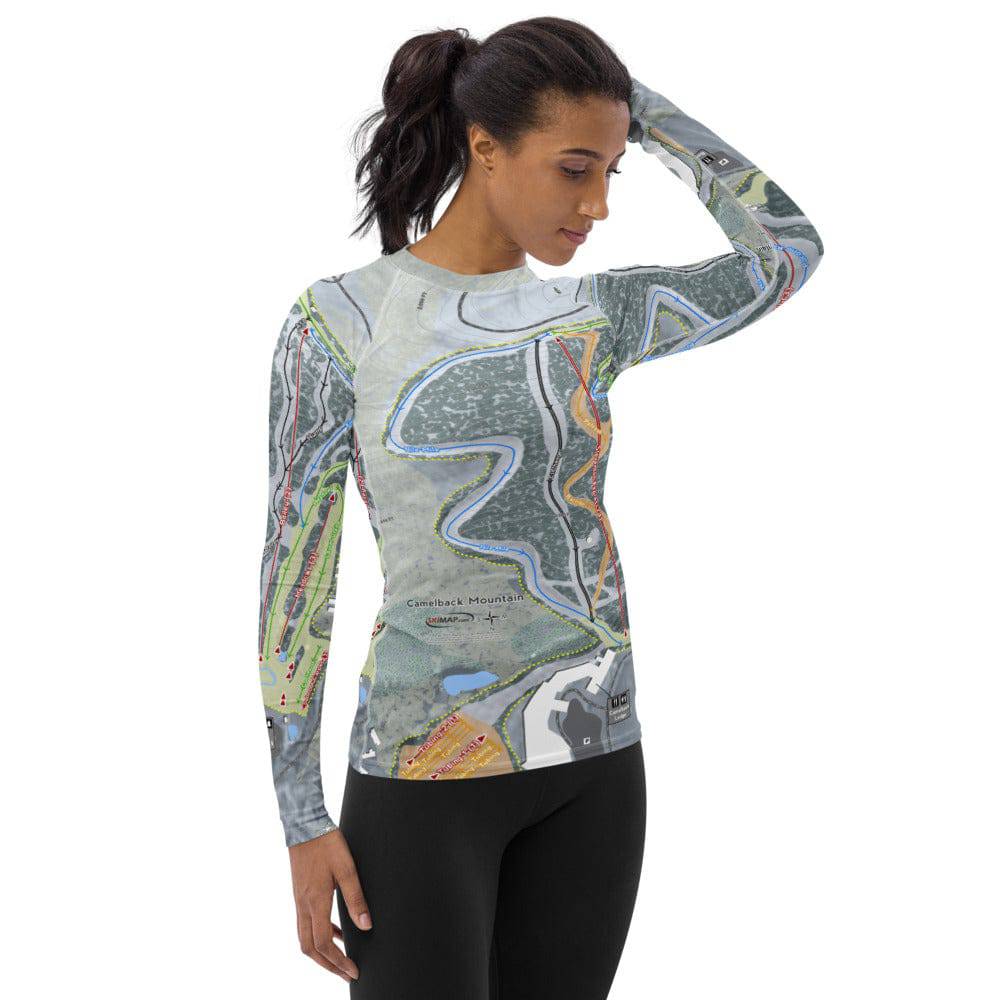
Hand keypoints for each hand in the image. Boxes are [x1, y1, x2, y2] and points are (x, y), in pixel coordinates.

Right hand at [289, 828, 371, 982]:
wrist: (304, 825)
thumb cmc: (326, 844)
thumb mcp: (346, 869)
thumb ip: (356, 898)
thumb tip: (366, 925)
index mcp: (315, 902)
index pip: (323, 945)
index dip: (338, 962)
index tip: (353, 971)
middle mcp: (303, 905)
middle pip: (310, 949)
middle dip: (328, 965)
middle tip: (346, 974)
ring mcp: (299, 900)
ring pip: (305, 938)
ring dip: (322, 953)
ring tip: (342, 958)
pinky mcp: (300, 893)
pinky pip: (306, 923)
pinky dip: (319, 934)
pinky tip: (336, 931)